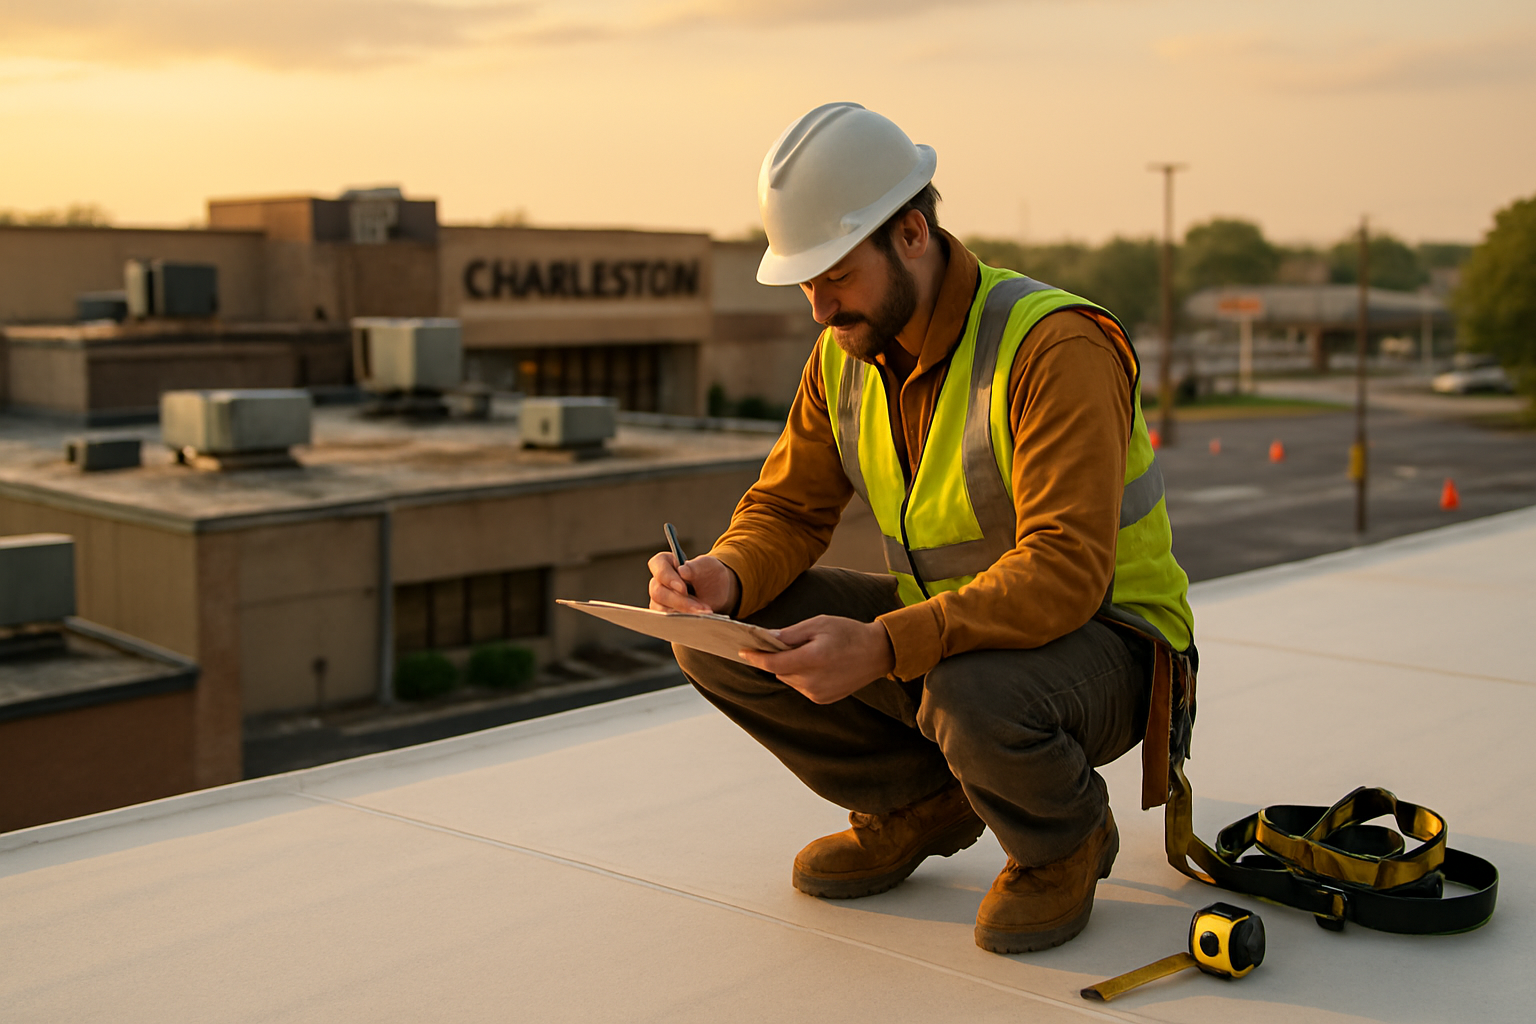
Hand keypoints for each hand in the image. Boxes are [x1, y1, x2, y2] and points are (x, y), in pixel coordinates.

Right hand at [647, 552, 739, 614]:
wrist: (718, 590)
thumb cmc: (709, 573)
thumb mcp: (707, 566)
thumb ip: (695, 566)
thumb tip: (682, 571)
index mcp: (665, 562)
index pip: (657, 565)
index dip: (667, 577)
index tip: (683, 588)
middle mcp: (658, 581)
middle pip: (659, 592)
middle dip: (680, 601)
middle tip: (699, 607)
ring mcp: (659, 599)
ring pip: (662, 609)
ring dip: (685, 612)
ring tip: (704, 612)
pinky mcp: (664, 613)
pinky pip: (668, 620)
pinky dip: (683, 620)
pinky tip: (698, 618)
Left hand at [739, 616, 895, 703]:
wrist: (877, 653)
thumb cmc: (849, 633)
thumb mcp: (819, 624)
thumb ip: (791, 634)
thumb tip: (767, 638)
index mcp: (813, 659)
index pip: (773, 663)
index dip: (756, 657)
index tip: (742, 651)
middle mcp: (813, 681)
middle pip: (780, 671)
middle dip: (777, 658)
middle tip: (785, 643)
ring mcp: (818, 693)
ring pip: (789, 679)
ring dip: (789, 667)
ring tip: (808, 653)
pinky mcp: (823, 700)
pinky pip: (801, 687)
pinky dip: (801, 676)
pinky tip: (816, 664)